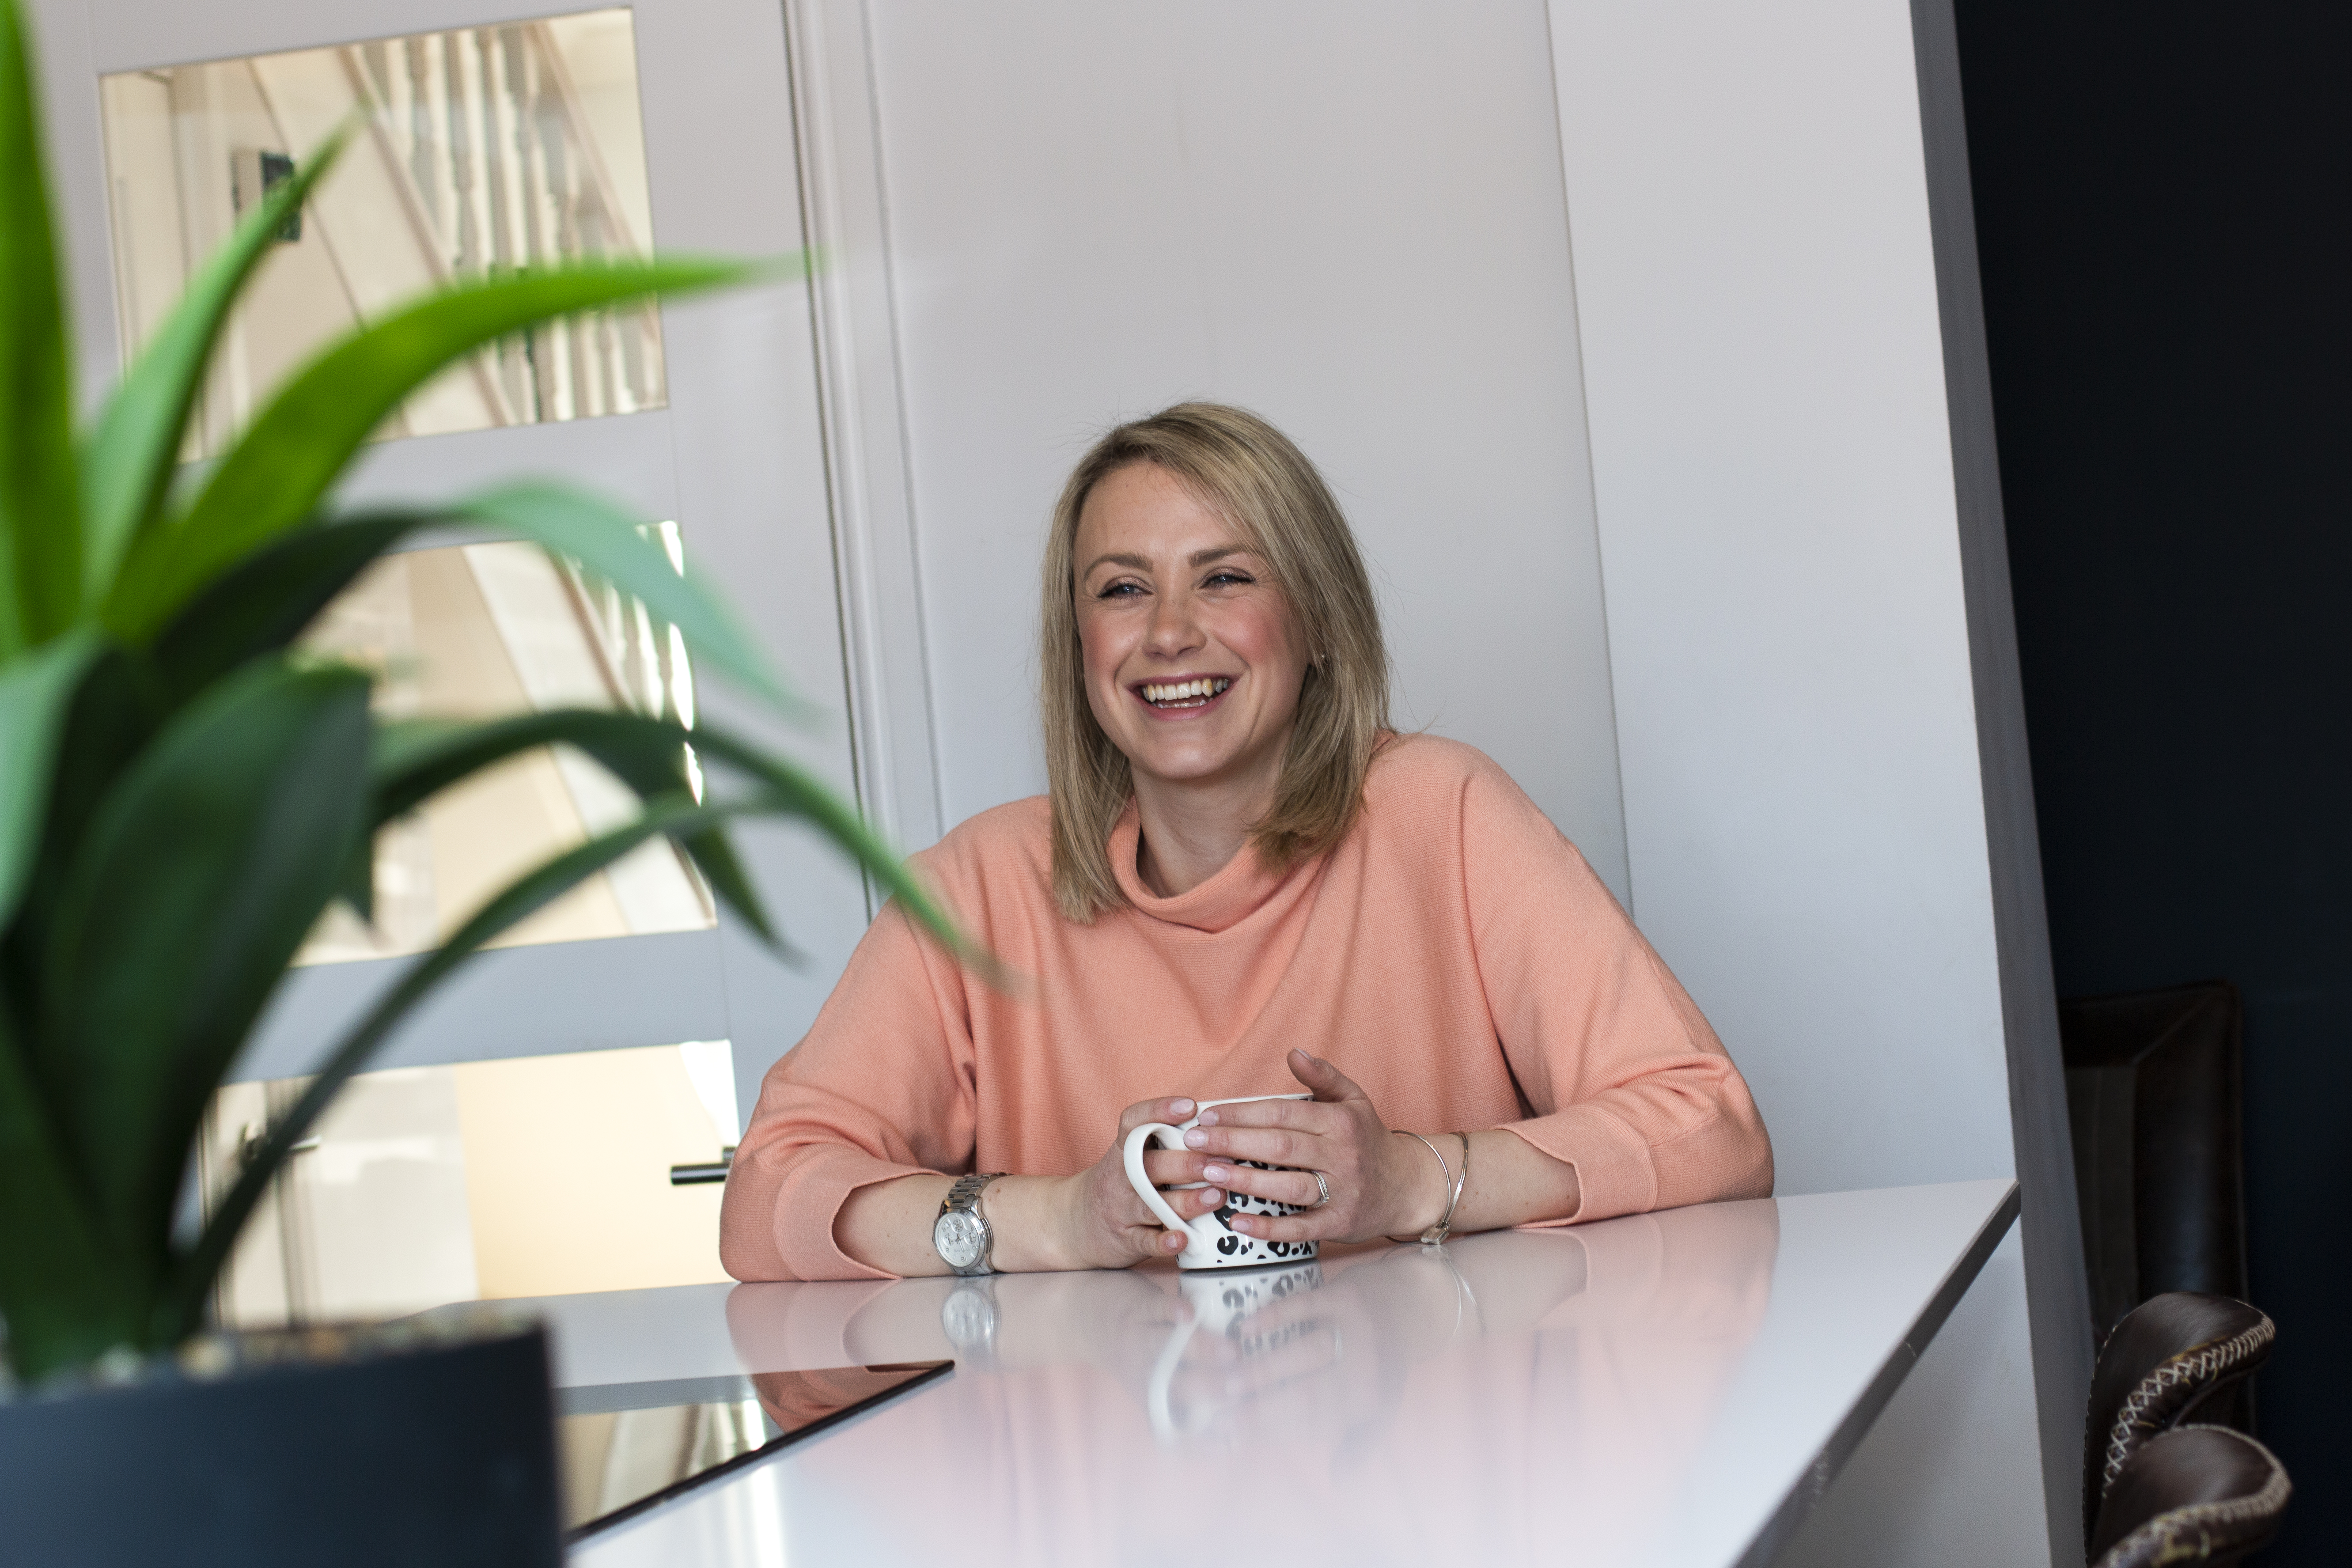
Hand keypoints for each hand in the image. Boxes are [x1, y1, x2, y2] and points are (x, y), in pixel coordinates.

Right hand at [1036, 1095, 1228, 1269]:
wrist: (1073, 1223)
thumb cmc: (1117, 1184)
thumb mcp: (1127, 1158)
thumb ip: (1160, 1142)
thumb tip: (1213, 1126)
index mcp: (1122, 1151)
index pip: (1134, 1123)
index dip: (1160, 1111)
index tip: (1190, 1106)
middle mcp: (1120, 1177)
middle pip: (1150, 1165)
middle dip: (1187, 1162)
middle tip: (1220, 1159)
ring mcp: (1122, 1210)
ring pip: (1153, 1205)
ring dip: (1187, 1201)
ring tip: (1216, 1196)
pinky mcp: (1126, 1240)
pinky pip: (1146, 1242)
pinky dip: (1164, 1242)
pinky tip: (1183, 1238)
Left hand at [1183, 1050, 1446, 1244]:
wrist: (1408, 1186)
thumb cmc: (1369, 1140)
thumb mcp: (1354, 1100)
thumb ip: (1323, 1075)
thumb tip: (1293, 1051)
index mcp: (1340, 1121)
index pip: (1283, 1112)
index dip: (1242, 1113)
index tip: (1207, 1115)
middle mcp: (1342, 1155)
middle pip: (1280, 1147)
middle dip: (1233, 1142)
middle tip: (1193, 1142)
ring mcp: (1342, 1191)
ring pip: (1288, 1186)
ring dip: (1245, 1180)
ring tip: (1208, 1173)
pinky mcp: (1340, 1224)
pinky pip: (1300, 1227)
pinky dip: (1269, 1227)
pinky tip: (1237, 1219)